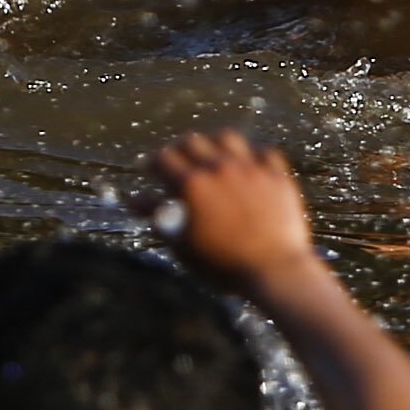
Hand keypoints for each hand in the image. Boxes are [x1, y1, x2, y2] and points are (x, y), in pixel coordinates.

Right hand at [136, 130, 315, 291]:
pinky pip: (263, 151)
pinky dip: (252, 155)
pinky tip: (248, 165)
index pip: (164, 158)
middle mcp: (220, 167)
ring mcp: (251, 168)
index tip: (151, 171)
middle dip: (179, 149)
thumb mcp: (182, 244)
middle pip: (193, 141)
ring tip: (212, 156)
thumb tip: (132, 199)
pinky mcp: (277, 176)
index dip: (153, 164)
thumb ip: (155, 216)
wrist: (275, 271)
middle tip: (178, 163)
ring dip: (214, 143)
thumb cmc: (222, 264)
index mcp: (192, 184)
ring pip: (227, 138)